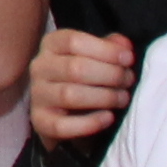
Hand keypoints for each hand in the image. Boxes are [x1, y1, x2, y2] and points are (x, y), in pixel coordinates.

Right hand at [29, 28, 138, 142]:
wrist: (61, 111)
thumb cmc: (81, 78)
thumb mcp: (94, 56)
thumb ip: (109, 47)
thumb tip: (124, 45)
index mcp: (51, 45)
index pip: (73, 41)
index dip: (105, 50)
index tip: (128, 59)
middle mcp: (40, 67)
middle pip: (74, 68)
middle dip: (110, 75)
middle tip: (129, 80)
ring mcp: (38, 95)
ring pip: (69, 95)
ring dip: (104, 97)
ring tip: (123, 98)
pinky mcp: (41, 121)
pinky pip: (63, 125)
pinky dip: (90, 123)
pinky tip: (109, 117)